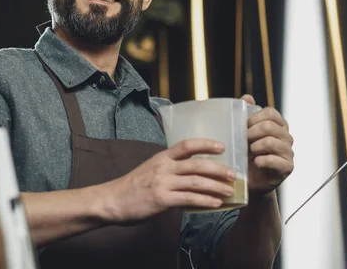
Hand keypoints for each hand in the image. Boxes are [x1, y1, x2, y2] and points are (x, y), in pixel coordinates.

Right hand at [103, 139, 236, 223]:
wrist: (113, 200)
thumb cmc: (133, 186)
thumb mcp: (151, 169)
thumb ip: (170, 169)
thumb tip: (192, 174)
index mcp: (162, 157)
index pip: (187, 145)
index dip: (206, 144)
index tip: (222, 147)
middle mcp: (164, 167)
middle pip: (197, 164)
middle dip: (218, 169)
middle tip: (233, 174)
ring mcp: (163, 183)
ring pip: (196, 181)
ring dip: (216, 186)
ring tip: (229, 191)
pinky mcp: (162, 199)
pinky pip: (189, 199)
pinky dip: (205, 200)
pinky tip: (215, 203)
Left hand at [242, 95, 293, 195]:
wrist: (250, 181)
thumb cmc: (246, 155)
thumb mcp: (244, 133)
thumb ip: (247, 115)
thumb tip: (247, 97)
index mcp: (278, 125)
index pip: (270, 112)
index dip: (254, 117)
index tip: (243, 126)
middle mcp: (286, 137)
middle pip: (270, 126)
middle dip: (252, 132)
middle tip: (243, 140)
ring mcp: (288, 152)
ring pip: (271, 142)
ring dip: (255, 146)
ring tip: (249, 152)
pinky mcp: (287, 168)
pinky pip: (275, 160)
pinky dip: (262, 160)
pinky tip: (256, 163)